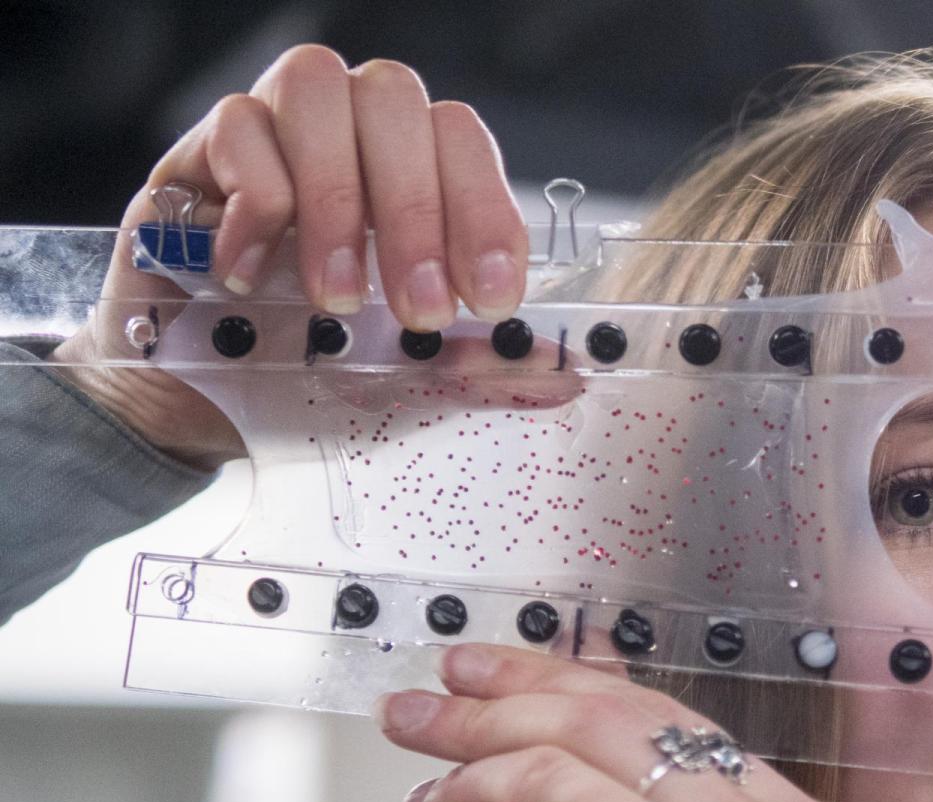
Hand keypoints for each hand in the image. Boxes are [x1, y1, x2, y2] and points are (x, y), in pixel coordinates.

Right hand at [52, 45, 526, 468]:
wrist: (192, 400)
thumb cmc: (309, 371)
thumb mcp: (399, 379)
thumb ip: (473, 370)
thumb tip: (562, 375)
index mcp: (411, 170)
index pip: (463, 143)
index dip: (485, 212)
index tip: (492, 299)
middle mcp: (350, 132)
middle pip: (399, 103)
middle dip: (418, 212)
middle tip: (418, 312)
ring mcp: (274, 129)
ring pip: (320, 91)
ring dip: (339, 200)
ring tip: (338, 298)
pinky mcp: (197, 153)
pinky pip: (236, 129)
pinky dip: (257, 206)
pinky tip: (254, 282)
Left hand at [377, 643, 854, 801]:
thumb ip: (651, 795)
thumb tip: (569, 683)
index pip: (672, 718)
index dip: (569, 679)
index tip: (495, 674)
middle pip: (607, 720)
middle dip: (498, 702)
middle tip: (429, 704)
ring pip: (546, 766)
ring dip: (461, 776)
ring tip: (423, 800)